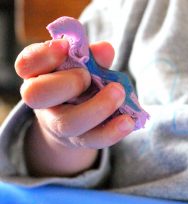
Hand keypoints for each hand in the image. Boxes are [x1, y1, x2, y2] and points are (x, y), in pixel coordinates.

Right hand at [15, 39, 134, 175]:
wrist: (74, 116)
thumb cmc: (76, 82)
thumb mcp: (80, 65)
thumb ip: (90, 56)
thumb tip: (105, 50)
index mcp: (36, 75)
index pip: (27, 63)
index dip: (43, 55)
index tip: (64, 47)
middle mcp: (41, 102)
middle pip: (37, 95)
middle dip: (67, 83)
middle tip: (89, 76)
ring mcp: (58, 124)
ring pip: (68, 123)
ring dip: (97, 108)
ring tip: (119, 93)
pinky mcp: (78, 140)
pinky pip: (93, 140)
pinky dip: (112, 131)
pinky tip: (128, 121)